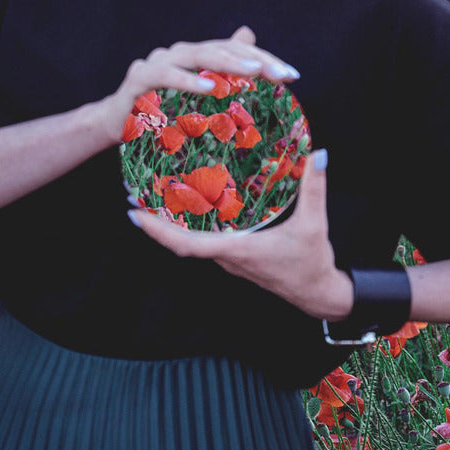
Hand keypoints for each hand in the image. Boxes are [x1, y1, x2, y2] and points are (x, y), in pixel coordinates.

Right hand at [96, 26, 299, 144]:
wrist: (112, 124)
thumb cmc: (156, 112)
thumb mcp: (193, 100)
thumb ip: (220, 73)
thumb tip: (250, 42)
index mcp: (194, 57)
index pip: (234, 50)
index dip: (265, 59)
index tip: (293, 76)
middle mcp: (178, 54)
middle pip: (220, 48)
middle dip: (255, 60)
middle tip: (282, 75)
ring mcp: (156, 63)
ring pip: (196, 54)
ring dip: (227, 62)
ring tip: (253, 71)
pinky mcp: (138, 78)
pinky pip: (165, 75)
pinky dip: (187, 80)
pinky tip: (209, 86)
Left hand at [127, 148, 354, 321]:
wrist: (318, 294)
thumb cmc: (312, 263)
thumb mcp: (314, 223)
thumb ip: (314, 188)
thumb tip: (318, 154)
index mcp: (237, 250)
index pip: (187, 245)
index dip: (158, 232)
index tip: (135, 216)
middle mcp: (226, 257)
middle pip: (179, 243)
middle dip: (153, 225)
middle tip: (132, 201)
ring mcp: (228, 259)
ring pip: (189, 244)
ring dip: (167, 228)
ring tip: (151, 203)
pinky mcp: (234, 257)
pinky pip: (202, 244)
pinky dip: (186, 230)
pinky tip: (184, 211)